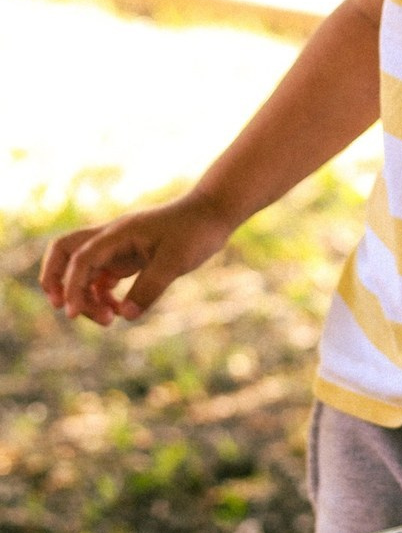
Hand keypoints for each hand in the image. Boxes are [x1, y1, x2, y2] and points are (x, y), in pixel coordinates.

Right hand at [40, 194, 235, 325]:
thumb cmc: (197, 230)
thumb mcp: (177, 260)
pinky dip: (102, 296)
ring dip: (86, 296)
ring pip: (83, 270)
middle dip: (56, 282)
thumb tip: (125, 316)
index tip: (73, 313)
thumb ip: (150, 287)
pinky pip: (102, 277)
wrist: (214, 211)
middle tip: (70, 311)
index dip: (72, 286)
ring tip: (108, 320)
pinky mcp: (129, 256)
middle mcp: (112, 238)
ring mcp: (119, 247)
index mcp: (119, 233)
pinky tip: (118, 311)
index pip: (81, 258)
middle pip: (64, 253)